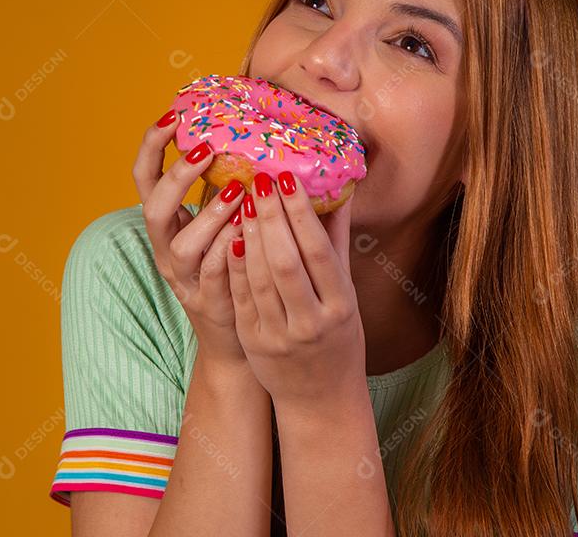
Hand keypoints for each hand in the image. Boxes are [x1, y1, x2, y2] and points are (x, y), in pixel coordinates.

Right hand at [132, 109, 248, 368]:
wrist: (236, 338)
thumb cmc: (233, 268)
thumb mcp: (220, 223)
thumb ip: (224, 187)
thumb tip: (250, 138)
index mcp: (166, 224)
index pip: (143, 179)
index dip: (152, 146)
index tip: (172, 115)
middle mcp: (166, 249)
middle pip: (153, 208)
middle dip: (178, 177)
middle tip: (206, 150)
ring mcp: (184, 279)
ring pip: (182, 244)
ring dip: (209, 213)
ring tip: (238, 189)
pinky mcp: (206, 302)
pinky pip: (213, 273)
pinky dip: (229, 250)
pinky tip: (250, 232)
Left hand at [225, 170, 366, 410]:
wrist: (320, 398)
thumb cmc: (338, 336)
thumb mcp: (347, 294)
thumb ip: (337, 244)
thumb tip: (338, 191)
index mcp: (341, 305)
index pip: (317, 251)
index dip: (301, 213)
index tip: (288, 178)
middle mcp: (311, 322)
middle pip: (286, 261)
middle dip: (271, 217)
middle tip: (259, 179)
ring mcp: (279, 334)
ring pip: (259, 278)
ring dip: (249, 235)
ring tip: (243, 201)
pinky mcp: (253, 341)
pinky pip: (240, 296)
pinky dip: (234, 264)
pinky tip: (230, 235)